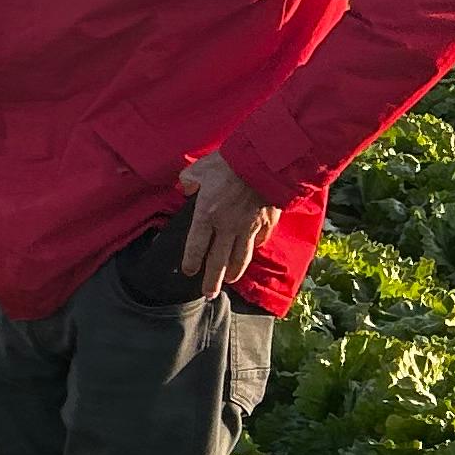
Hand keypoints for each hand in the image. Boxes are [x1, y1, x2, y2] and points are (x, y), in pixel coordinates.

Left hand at [174, 153, 282, 296]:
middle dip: (212, 280)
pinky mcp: (267, 223)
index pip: (196, 246)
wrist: (265, 161)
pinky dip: (254, 249)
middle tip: (209, 293)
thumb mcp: (200, 168)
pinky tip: (250, 253)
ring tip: (229, 281)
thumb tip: (187, 187)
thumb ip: (189, 180)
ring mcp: (249, 227)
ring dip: (234, 272)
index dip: (191, 262)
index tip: (189, 271)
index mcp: (207, 215)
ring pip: (241, 257)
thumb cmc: (230, 162)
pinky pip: (259, 241)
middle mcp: (227, 227)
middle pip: (218, 261)